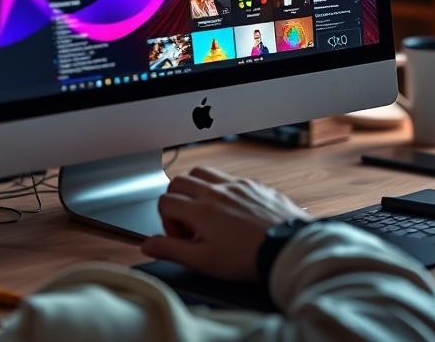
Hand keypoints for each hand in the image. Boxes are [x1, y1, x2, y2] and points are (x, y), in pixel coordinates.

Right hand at [141, 166, 310, 281]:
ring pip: (203, 172)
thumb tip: (147, 245)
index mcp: (201, 210)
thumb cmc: (248, 258)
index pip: (165, 200)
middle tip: (191, 225)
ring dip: (197, 189)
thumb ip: (172, 250)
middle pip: (180, 181)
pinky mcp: (255, 185)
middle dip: (177, 201)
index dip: (167, 221)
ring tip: (207, 214)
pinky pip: (229, 177)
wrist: (287, 248)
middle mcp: (217, 191)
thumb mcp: (204, 261)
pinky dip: (221, 189)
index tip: (182, 237)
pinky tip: (231, 211)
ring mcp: (237, 185)